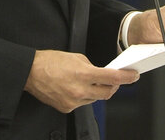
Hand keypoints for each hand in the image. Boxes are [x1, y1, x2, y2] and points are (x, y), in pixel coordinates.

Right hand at [24, 50, 138, 112]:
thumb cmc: (51, 61)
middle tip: (115, 80)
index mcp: (84, 74)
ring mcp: (73, 101)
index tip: (133, 76)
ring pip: (95, 99)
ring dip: (97, 91)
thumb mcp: (76, 57)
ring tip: (90, 82)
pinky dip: (84, 96)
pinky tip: (77, 88)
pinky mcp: (66, 108)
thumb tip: (101, 74)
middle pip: (107, 93)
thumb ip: (92, 67)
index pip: (113, 78)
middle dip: (114, 86)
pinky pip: (82, 104)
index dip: (127, 77)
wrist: (31, 72)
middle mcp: (80, 90)